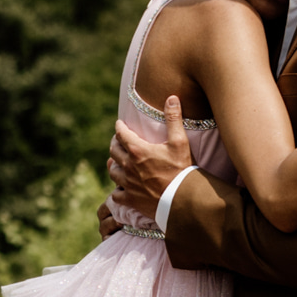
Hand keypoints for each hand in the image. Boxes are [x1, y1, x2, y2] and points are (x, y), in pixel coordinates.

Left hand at [104, 97, 197, 230]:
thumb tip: (171, 97)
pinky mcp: (131, 199)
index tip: (119, 124)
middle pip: (113, 151)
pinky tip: (120, 188)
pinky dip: (117, 190)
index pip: (121, 134)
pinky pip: (116, 194)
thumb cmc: (182, 169)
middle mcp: (128, 166)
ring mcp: (128, 184)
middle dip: (115, 144)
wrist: (183, 199)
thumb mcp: (180, 141)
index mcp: (137, 150)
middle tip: (118, 141)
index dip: (119, 127)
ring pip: (112, 172)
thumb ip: (174, 119)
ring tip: (116, 163)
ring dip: (113, 165)